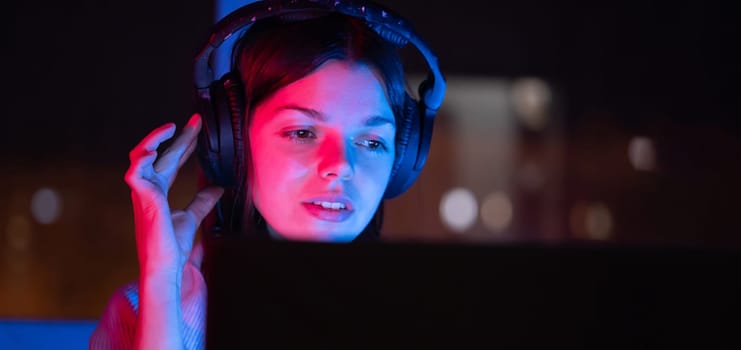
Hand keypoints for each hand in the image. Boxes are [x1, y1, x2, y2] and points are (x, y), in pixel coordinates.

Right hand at [124, 113, 222, 277]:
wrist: (167, 266)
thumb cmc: (172, 247)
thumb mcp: (192, 218)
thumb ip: (201, 201)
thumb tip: (217, 188)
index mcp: (159, 191)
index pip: (172, 160)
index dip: (184, 143)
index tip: (198, 129)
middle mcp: (149, 189)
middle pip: (162, 154)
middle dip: (180, 136)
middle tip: (197, 120)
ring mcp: (144, 193)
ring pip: (140, 157)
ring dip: (154, 140)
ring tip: (171, 128)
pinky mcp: (143, 199)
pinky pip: (135, 173)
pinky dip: (142, 158)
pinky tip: (154, 149)